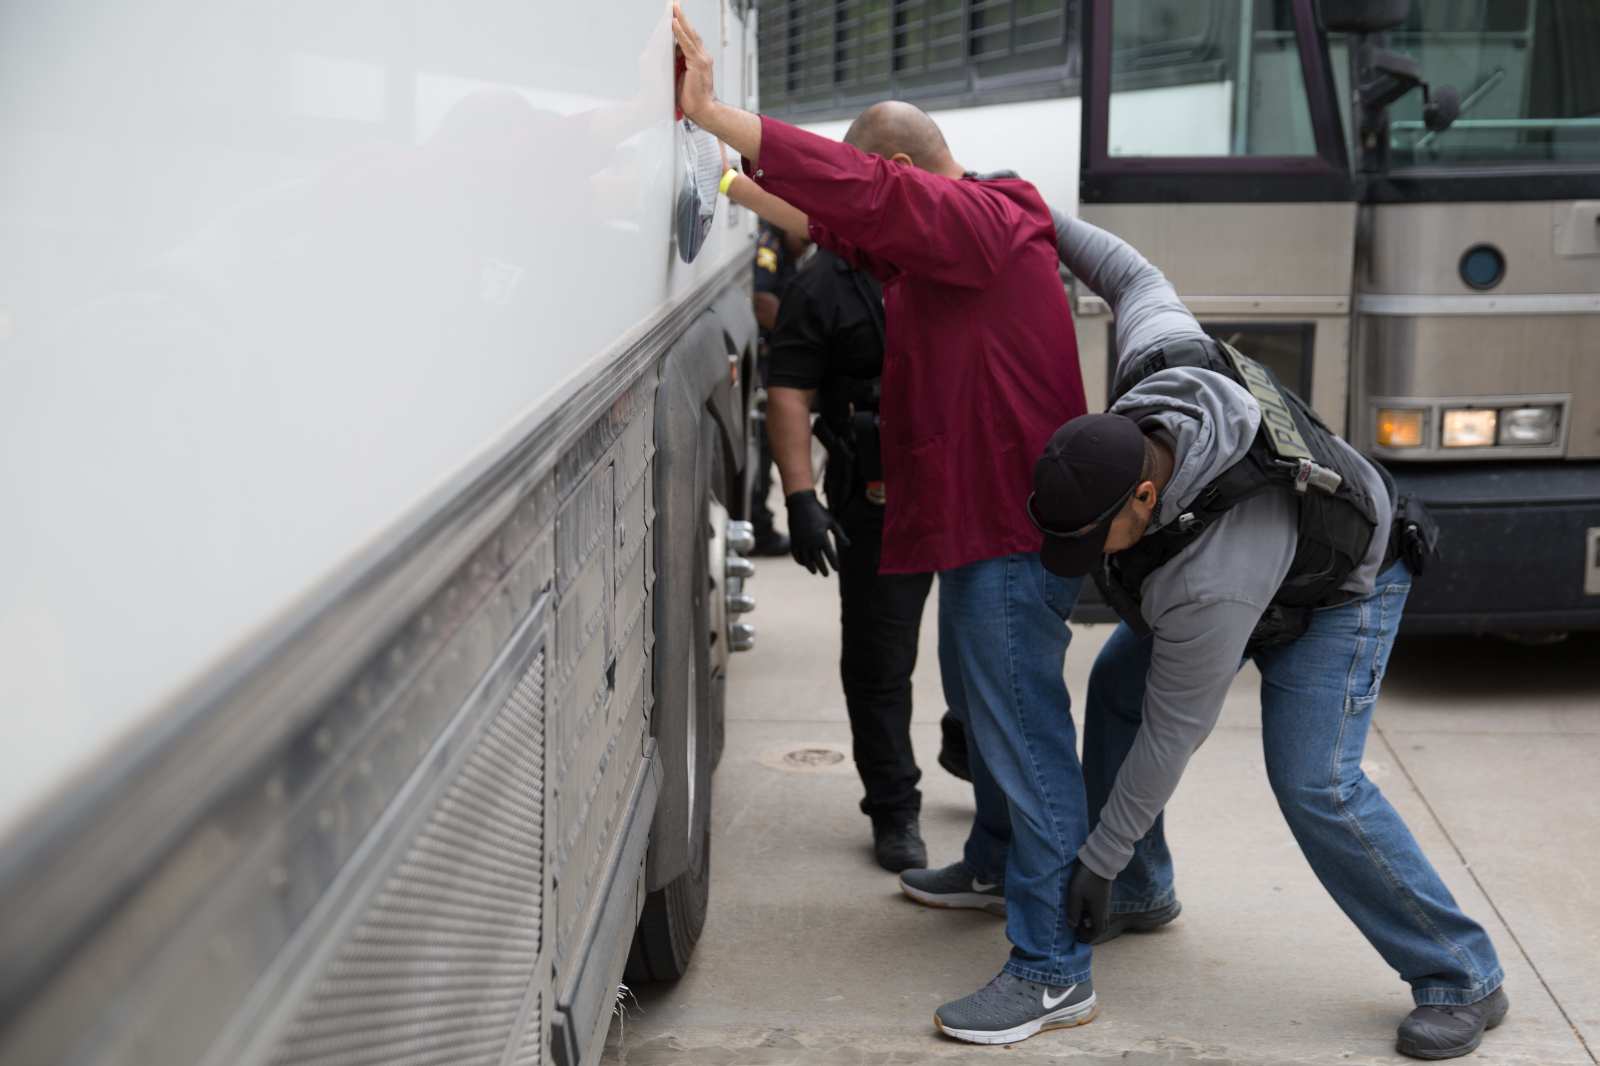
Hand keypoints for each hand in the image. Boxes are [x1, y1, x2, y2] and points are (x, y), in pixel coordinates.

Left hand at [671, 2, 715, 124]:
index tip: (674, 14)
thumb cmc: (692, 99)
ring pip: (690, 35)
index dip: (682, 26)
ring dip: (680, 20)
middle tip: (674, 4)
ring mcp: (702, 59)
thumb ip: (677, 64)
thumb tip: (667, 53)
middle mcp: (703, 57)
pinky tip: (674, 23)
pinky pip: (687, 45)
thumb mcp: (680, 76)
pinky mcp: (698, 64)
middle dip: (681, 17)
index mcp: (698, 60)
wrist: (703, 111)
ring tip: (673, 8)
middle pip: (691, 32)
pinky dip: (680, 33)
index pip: (689, 39)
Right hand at [785, 490, 850, 576]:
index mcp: (822, 537)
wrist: (801, 503)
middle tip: (826, 575)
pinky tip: (805, 564)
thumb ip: (840, 534)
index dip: (833, 563)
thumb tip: (848, 545)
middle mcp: (811, 541)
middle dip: (822, 568)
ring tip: (815, 572)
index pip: (829, 555)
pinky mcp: (793, 540)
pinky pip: (796, 555)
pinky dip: (800, 561)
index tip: (836, 569)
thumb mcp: (832, 522)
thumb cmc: (819, 512)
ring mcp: (801, 542)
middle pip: (818, 560)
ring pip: (806, 560)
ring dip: (811, 567)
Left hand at [1066, 861, 1112, 943]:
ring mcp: (1106, 902)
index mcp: (1099, 912)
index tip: (1077, 933)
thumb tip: (1072, 926)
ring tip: (1078, 916)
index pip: (1098, 931)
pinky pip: (1100, 911)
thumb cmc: (1086, 878)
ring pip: (1101, 918)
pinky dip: (1092, 913)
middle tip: (1077, 927)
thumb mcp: (1075, 894)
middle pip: (1101, 927)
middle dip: (1090, 931)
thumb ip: (1073, 911)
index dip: (1088, 936)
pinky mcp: (1104, 896)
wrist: (1099, 862)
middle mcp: (1105, 909)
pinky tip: (1083, 906)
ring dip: (1091, 921)